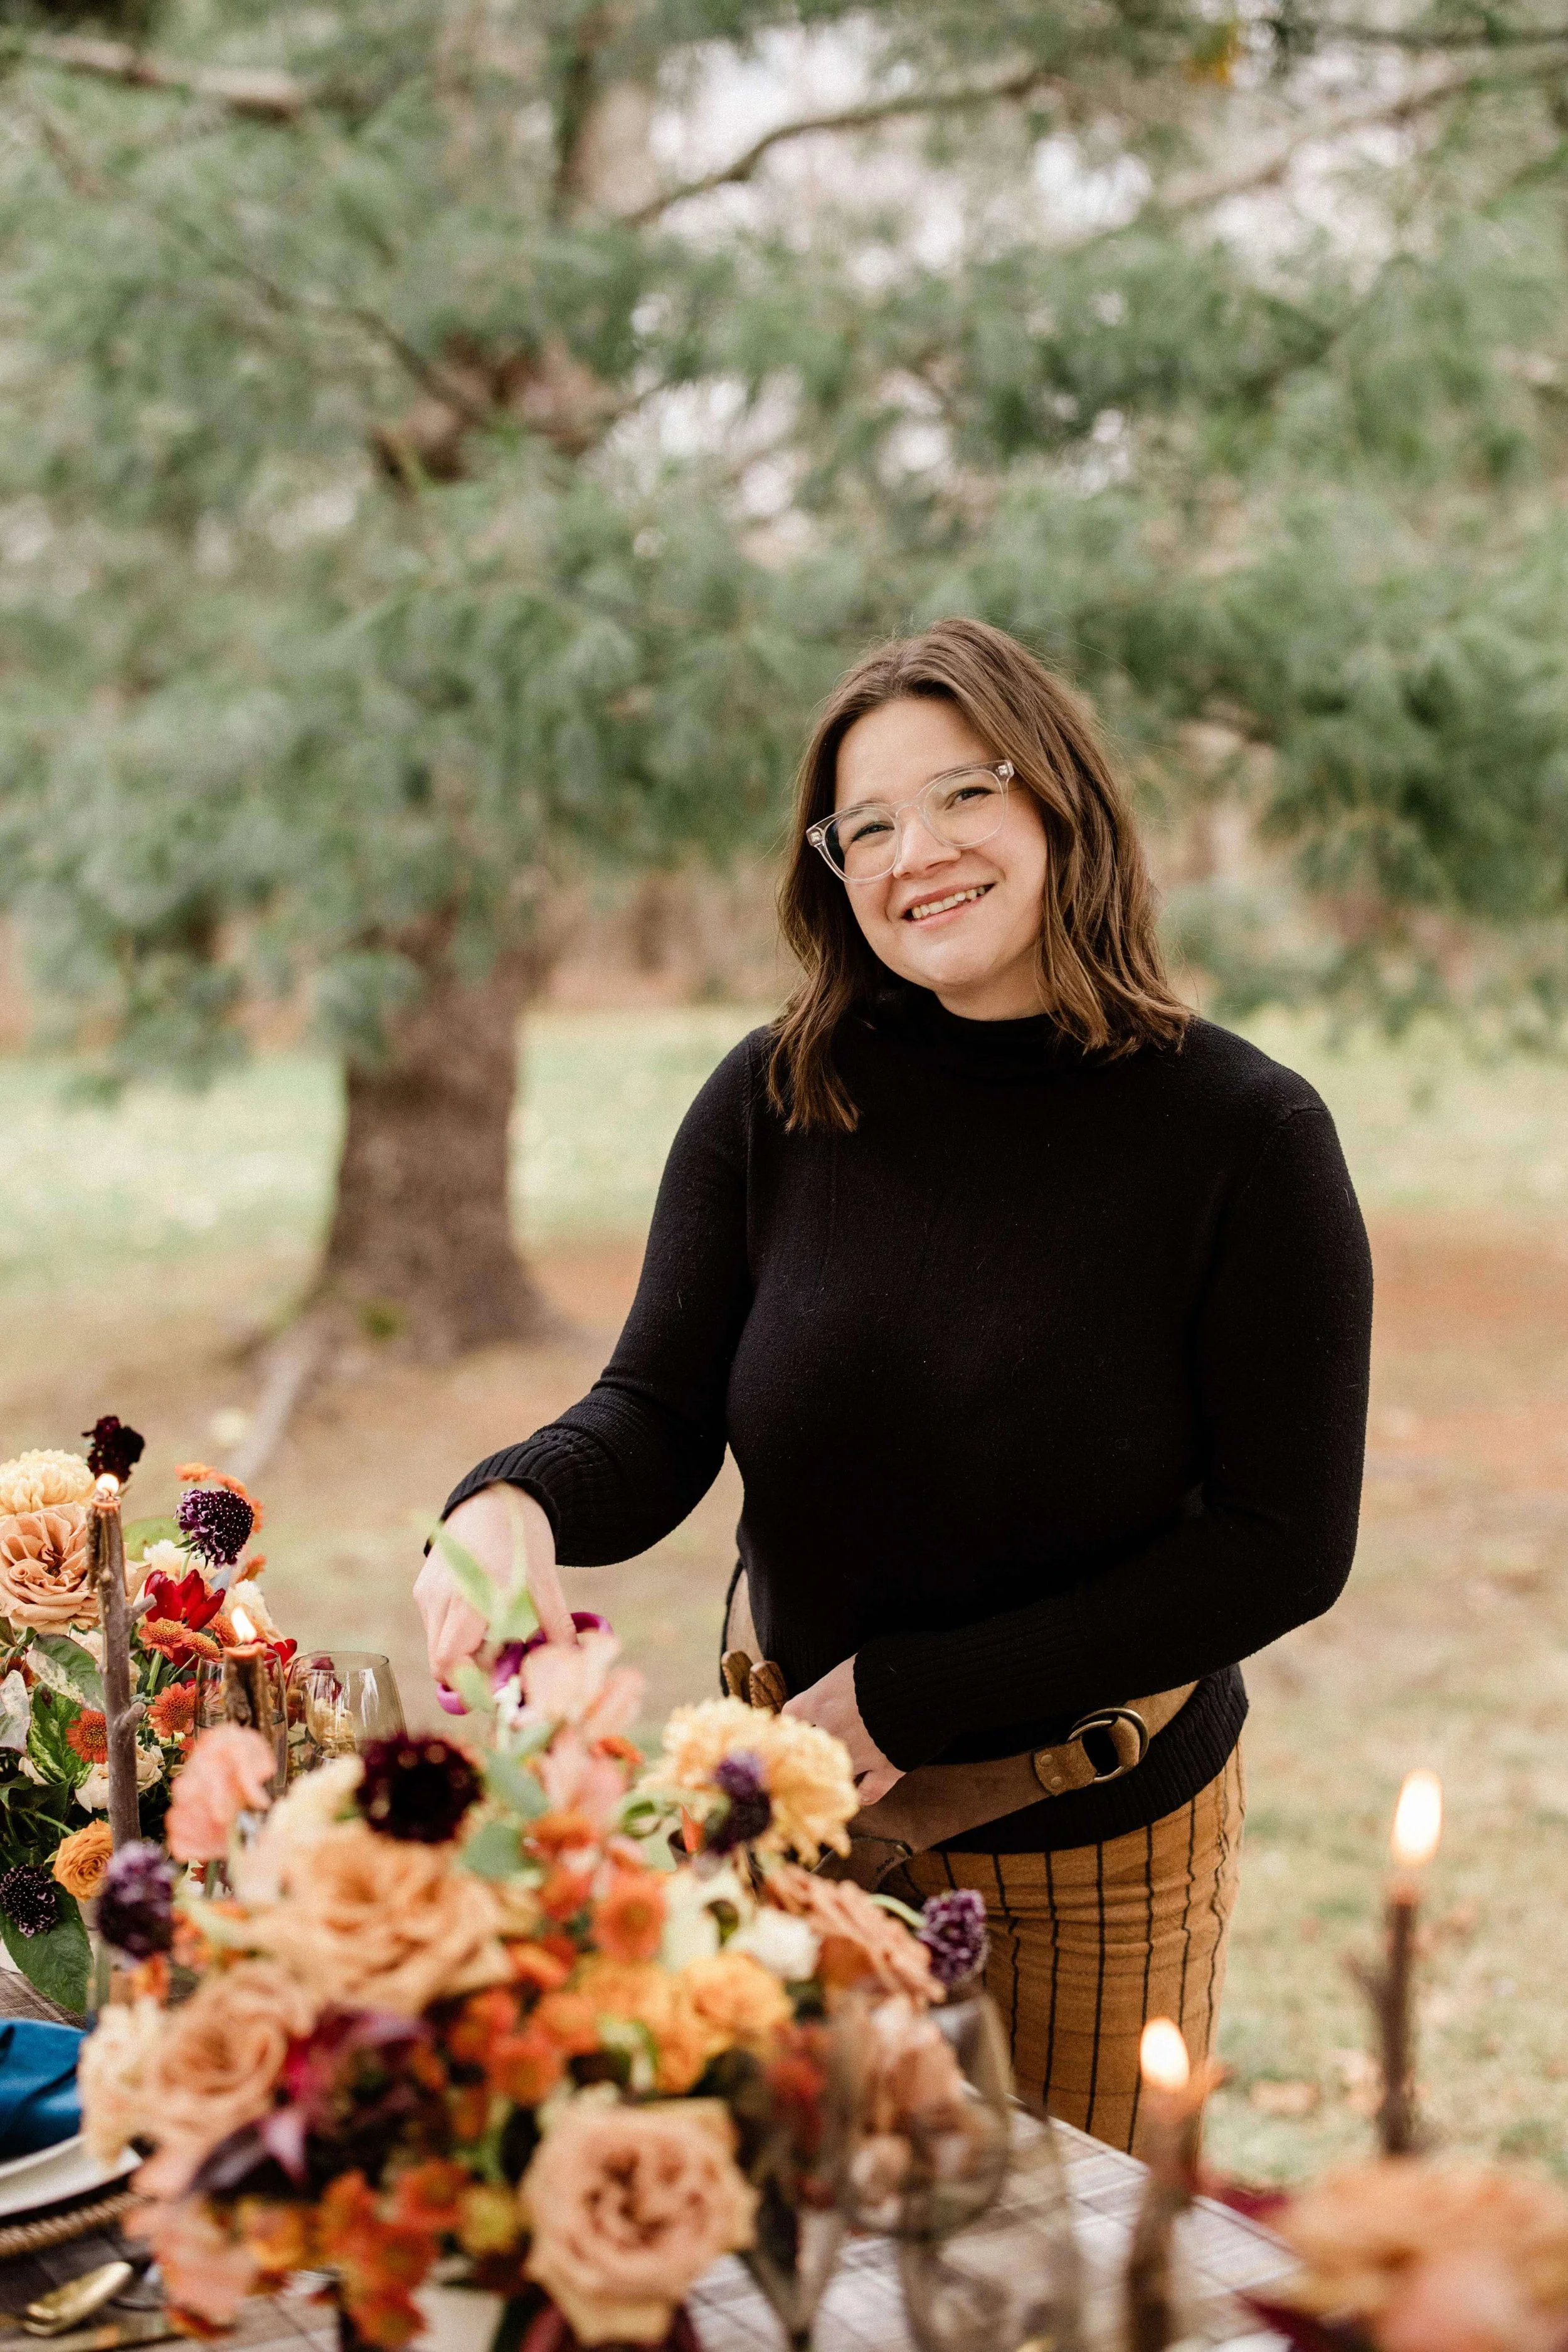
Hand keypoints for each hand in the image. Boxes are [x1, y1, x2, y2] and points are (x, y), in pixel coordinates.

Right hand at [414, 1485, 573, 1684]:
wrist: (494, 1496)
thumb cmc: (522, 1537)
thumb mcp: (545, 1581)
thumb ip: (556, 1626)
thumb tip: (573, 1663)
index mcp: (472, 1597)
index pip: (449, 1662)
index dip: (471, 1684)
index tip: (503, 1682)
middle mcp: (441, 1598)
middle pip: (441, 1662)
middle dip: (472, 1673)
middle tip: (506, 1661)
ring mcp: (428, 1593)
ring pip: (437, 1647)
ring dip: (465, 1654)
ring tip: (498, 1633)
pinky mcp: (424, 1588)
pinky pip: (435, 1627)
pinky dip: (457, 1634)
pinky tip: (483, 1616)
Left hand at [782, 1656, 902, 1807]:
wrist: (923, 1681)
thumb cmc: (884, 1664)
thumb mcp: (852, 1664)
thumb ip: (835, 1681)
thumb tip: (835, 1686)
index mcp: (820, 1701)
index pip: (792, 1714)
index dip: (799, 1715)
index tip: (805, 1714)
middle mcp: (833, 1732)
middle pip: (810, 1747)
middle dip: (816, 1745)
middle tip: (824, 1741)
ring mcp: (859, 1754)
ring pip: (837, 1770)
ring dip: (838, 1768)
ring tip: (842, 1766)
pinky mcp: (886, 1768)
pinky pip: (868, 1793)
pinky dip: (864, 1793)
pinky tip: (861, 1791)